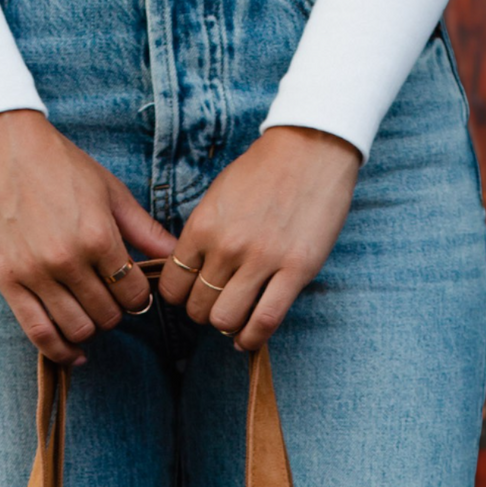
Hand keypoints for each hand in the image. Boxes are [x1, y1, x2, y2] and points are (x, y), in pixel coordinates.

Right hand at [0, 109, 177, 363]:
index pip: (133, 293)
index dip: (139, 297)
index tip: (133, 291)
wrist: (2, 148)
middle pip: (107, 314)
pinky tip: (74, 353)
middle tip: (110, 299)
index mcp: (98, 236)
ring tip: (90, 314)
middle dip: (116, 312)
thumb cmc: (60, 166)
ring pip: (77, 328)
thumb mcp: (110, 191)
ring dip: (91, 329)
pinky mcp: (8, 282)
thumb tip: (176, 255)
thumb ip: (144, 229)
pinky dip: (60, 351)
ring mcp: (35, 273)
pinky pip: (38, 333)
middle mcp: (68, 260)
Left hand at [157, 126, 360, 349]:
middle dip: (203, 313)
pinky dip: (252, 338)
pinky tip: (249, 338)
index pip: (173, 285)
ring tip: (235, 318)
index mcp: (203, 226)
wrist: (311, 148)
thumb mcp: (218, 197)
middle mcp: (227, 246)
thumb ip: (201, 235)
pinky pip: (264, 321)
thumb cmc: (263, 171)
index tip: (191, 295)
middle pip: (198, 307)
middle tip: (217, 305)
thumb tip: (189, 273)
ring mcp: (262, 259)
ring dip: (227, 326)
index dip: (180, 298)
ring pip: (226, 320)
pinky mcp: (295, 270)